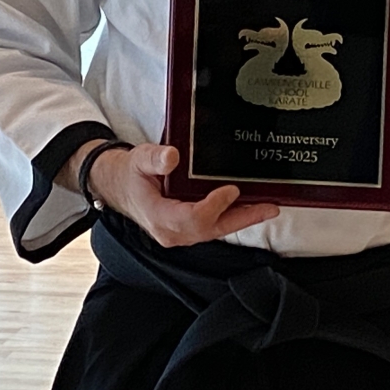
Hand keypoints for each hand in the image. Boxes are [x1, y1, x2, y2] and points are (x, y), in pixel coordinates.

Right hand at [79, 142, 278, 247]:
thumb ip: (153, 159)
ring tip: (268, 207)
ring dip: (243, 218)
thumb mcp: (138, 159)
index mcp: (159, 217)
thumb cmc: (130, 174)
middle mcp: (172, 231)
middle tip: (269, 207)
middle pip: (212, 229)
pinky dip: (233, 216)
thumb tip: (172, 157)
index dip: (214, 206)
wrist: (120, 186)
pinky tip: (250, 206)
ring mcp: (181, 232)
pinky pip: (214, 226)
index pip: (192, 219)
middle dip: (242, 218)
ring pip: (217, 229)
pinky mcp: (189, 228)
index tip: (230, 190)